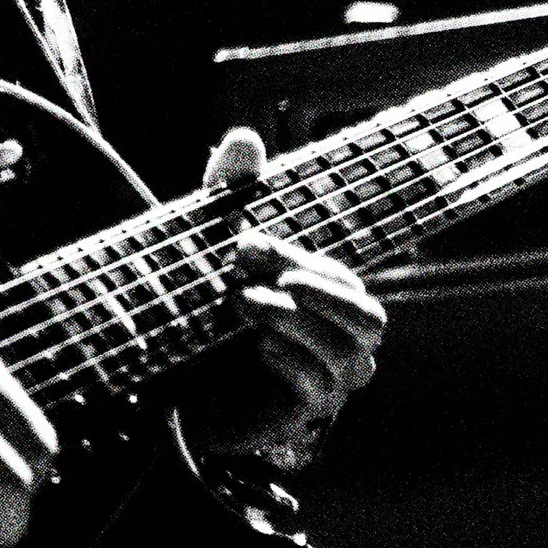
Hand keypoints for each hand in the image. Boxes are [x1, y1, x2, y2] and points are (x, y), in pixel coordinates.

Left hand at [187, 125, 386, 467]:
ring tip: (241, 305)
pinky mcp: (304, 412)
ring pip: (347, 351)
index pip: (340, 275)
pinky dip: (287, 359)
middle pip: (368, 315)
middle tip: (250, 277)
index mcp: (331, 300)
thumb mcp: (216, 243)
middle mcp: (343, 341)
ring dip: (291, 319)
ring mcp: (330, 381)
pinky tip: (256, 346)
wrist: (179, 383)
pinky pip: (317, 385)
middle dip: (312, 288)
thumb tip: (245, 135)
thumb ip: (232, 190)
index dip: (296, 256)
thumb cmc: (210, 309)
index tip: (242, 242)